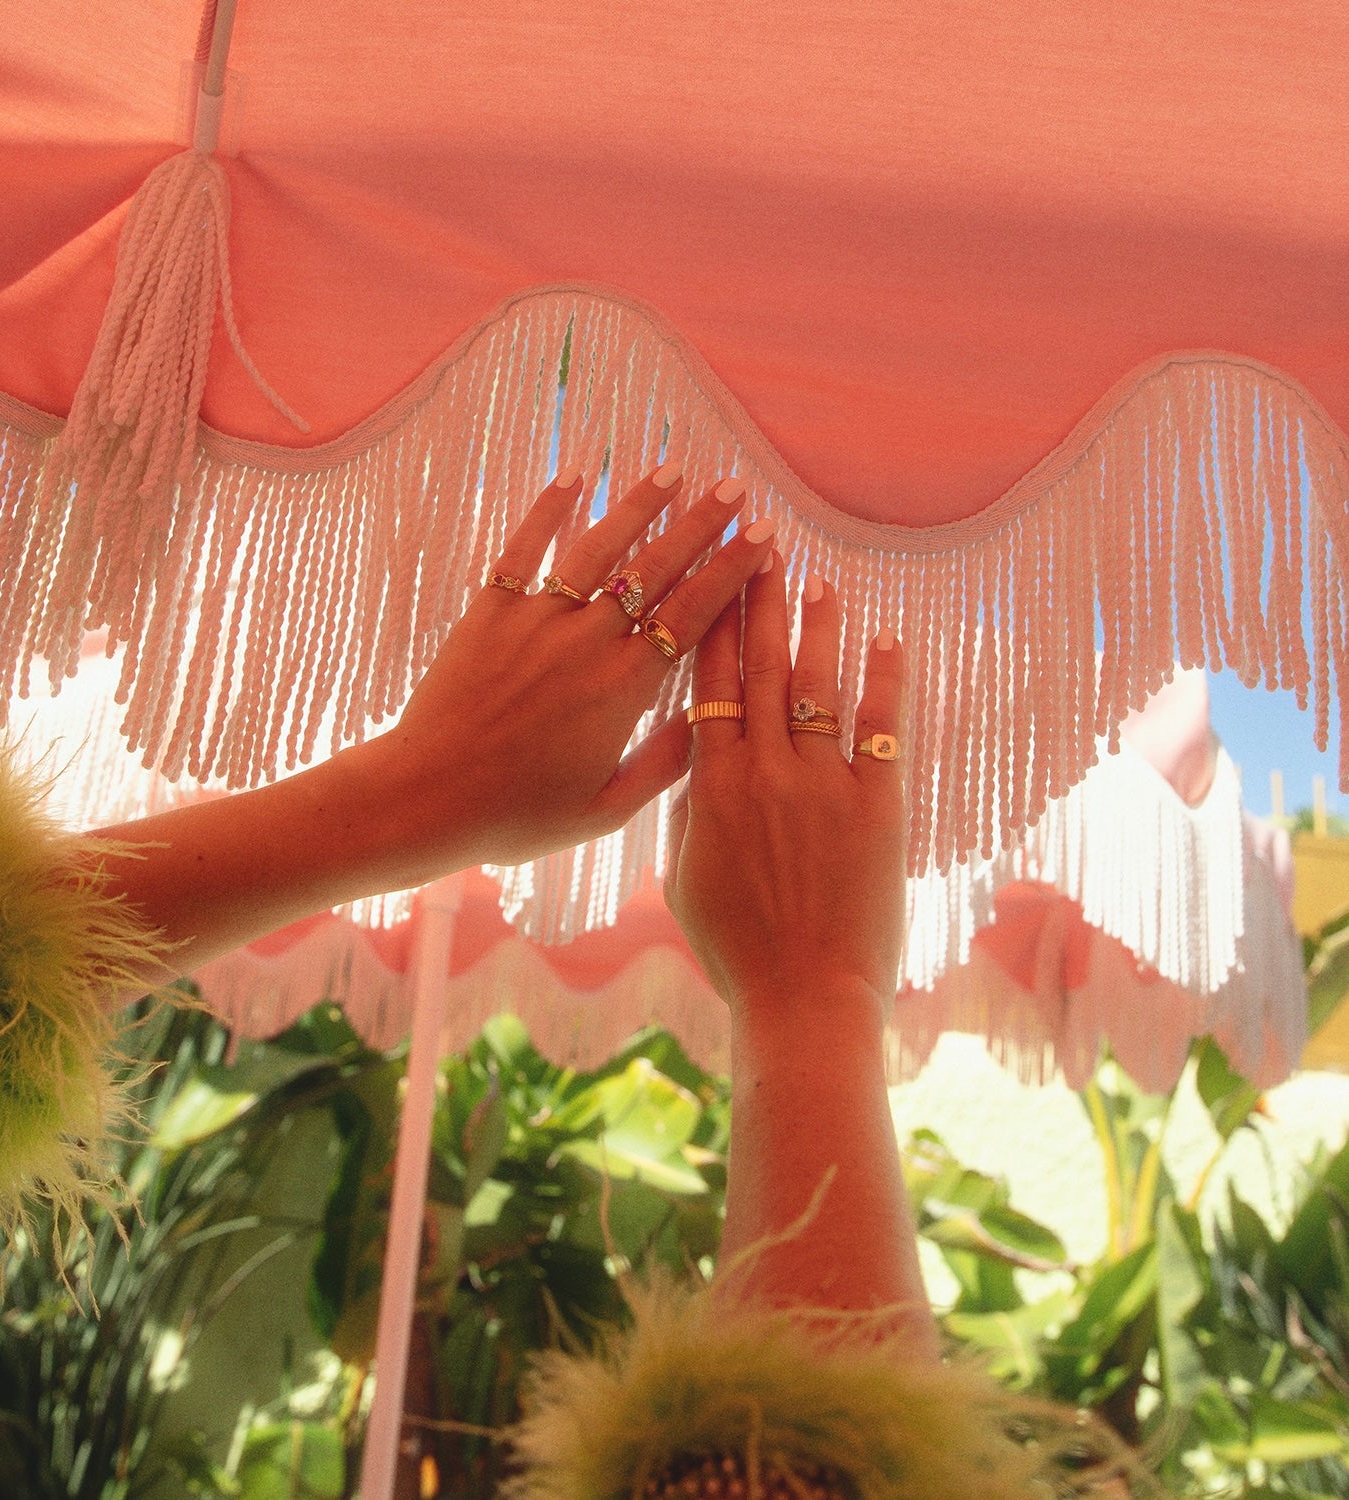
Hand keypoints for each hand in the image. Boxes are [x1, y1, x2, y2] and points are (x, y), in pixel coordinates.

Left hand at [378, 466, 776, 868]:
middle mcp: (587, 641)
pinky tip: (574, 474)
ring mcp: (536, 620)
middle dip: (703, 524)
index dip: (733, 570)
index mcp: (624, 688)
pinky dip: (548, 509)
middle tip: (736, 487)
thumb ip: (662, 765)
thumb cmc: (516, 816)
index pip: (695, 613)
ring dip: (638, 504)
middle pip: (657, 568)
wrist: (425, 799)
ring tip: (673, 469)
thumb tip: (707, 721)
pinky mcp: (489, 613)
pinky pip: (522, 549)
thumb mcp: (604, 811)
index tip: (764, 538)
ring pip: (598, 548)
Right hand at [664, 559, 907, 1016]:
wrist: (803, 998)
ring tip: (818, 582)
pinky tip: (887, 640)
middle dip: (760, 605)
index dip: (712, 628)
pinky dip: (885, 682)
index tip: (711, 583)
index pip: (709, 686)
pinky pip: (883, 731)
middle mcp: (766, 772)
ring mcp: (824, 786)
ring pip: (818, 687)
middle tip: (762, 551)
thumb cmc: (736, 949)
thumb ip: (691, 813)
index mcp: (712, 787)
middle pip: (762, 670)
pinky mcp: (877, 809)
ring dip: (818, 630)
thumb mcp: (685, 878)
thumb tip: (698, 764)